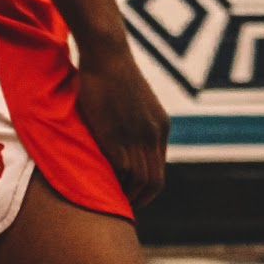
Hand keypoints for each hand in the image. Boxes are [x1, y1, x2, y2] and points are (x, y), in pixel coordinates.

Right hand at [77, 41, 169, 209]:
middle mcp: (154, 134)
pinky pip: (121, 170)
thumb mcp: (135, 101)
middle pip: (154, 181)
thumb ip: (136, 122)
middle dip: (141, 200)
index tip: (133, 198)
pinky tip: (102, 189)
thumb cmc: (113, 73)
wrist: (107, 53)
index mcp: (161, 127)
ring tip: (111, 204)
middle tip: (123, 209)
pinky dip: (114, 184)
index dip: (147, 189)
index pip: (159, 171)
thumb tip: (124, 135)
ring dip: (127, 197)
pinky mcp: (116, 133)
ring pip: (140, 180)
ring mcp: (136, 135)